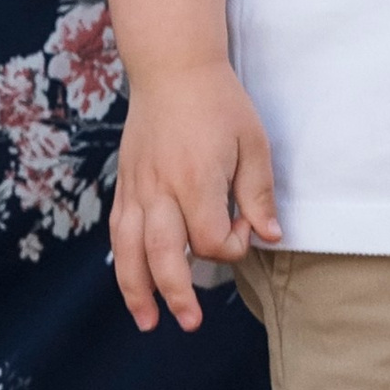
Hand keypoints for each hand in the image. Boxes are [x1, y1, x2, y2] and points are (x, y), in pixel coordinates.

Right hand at [111, 61, 281, 332]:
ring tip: (148, 322)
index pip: (210, 240)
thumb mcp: (252, 142)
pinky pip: (118, 231)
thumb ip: (257, 194)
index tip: (246, 226)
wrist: (172, 67)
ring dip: (137, 290)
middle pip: (163, 256)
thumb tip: (270, 236)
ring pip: (129, 250)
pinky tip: (132, 282)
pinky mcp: (126, 183)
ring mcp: (137, 187)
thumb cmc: (219, 103)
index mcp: (196, 179)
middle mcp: (160, 188)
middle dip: (177, 294)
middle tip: (192, 322)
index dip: (233, 246)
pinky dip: (122, 261)